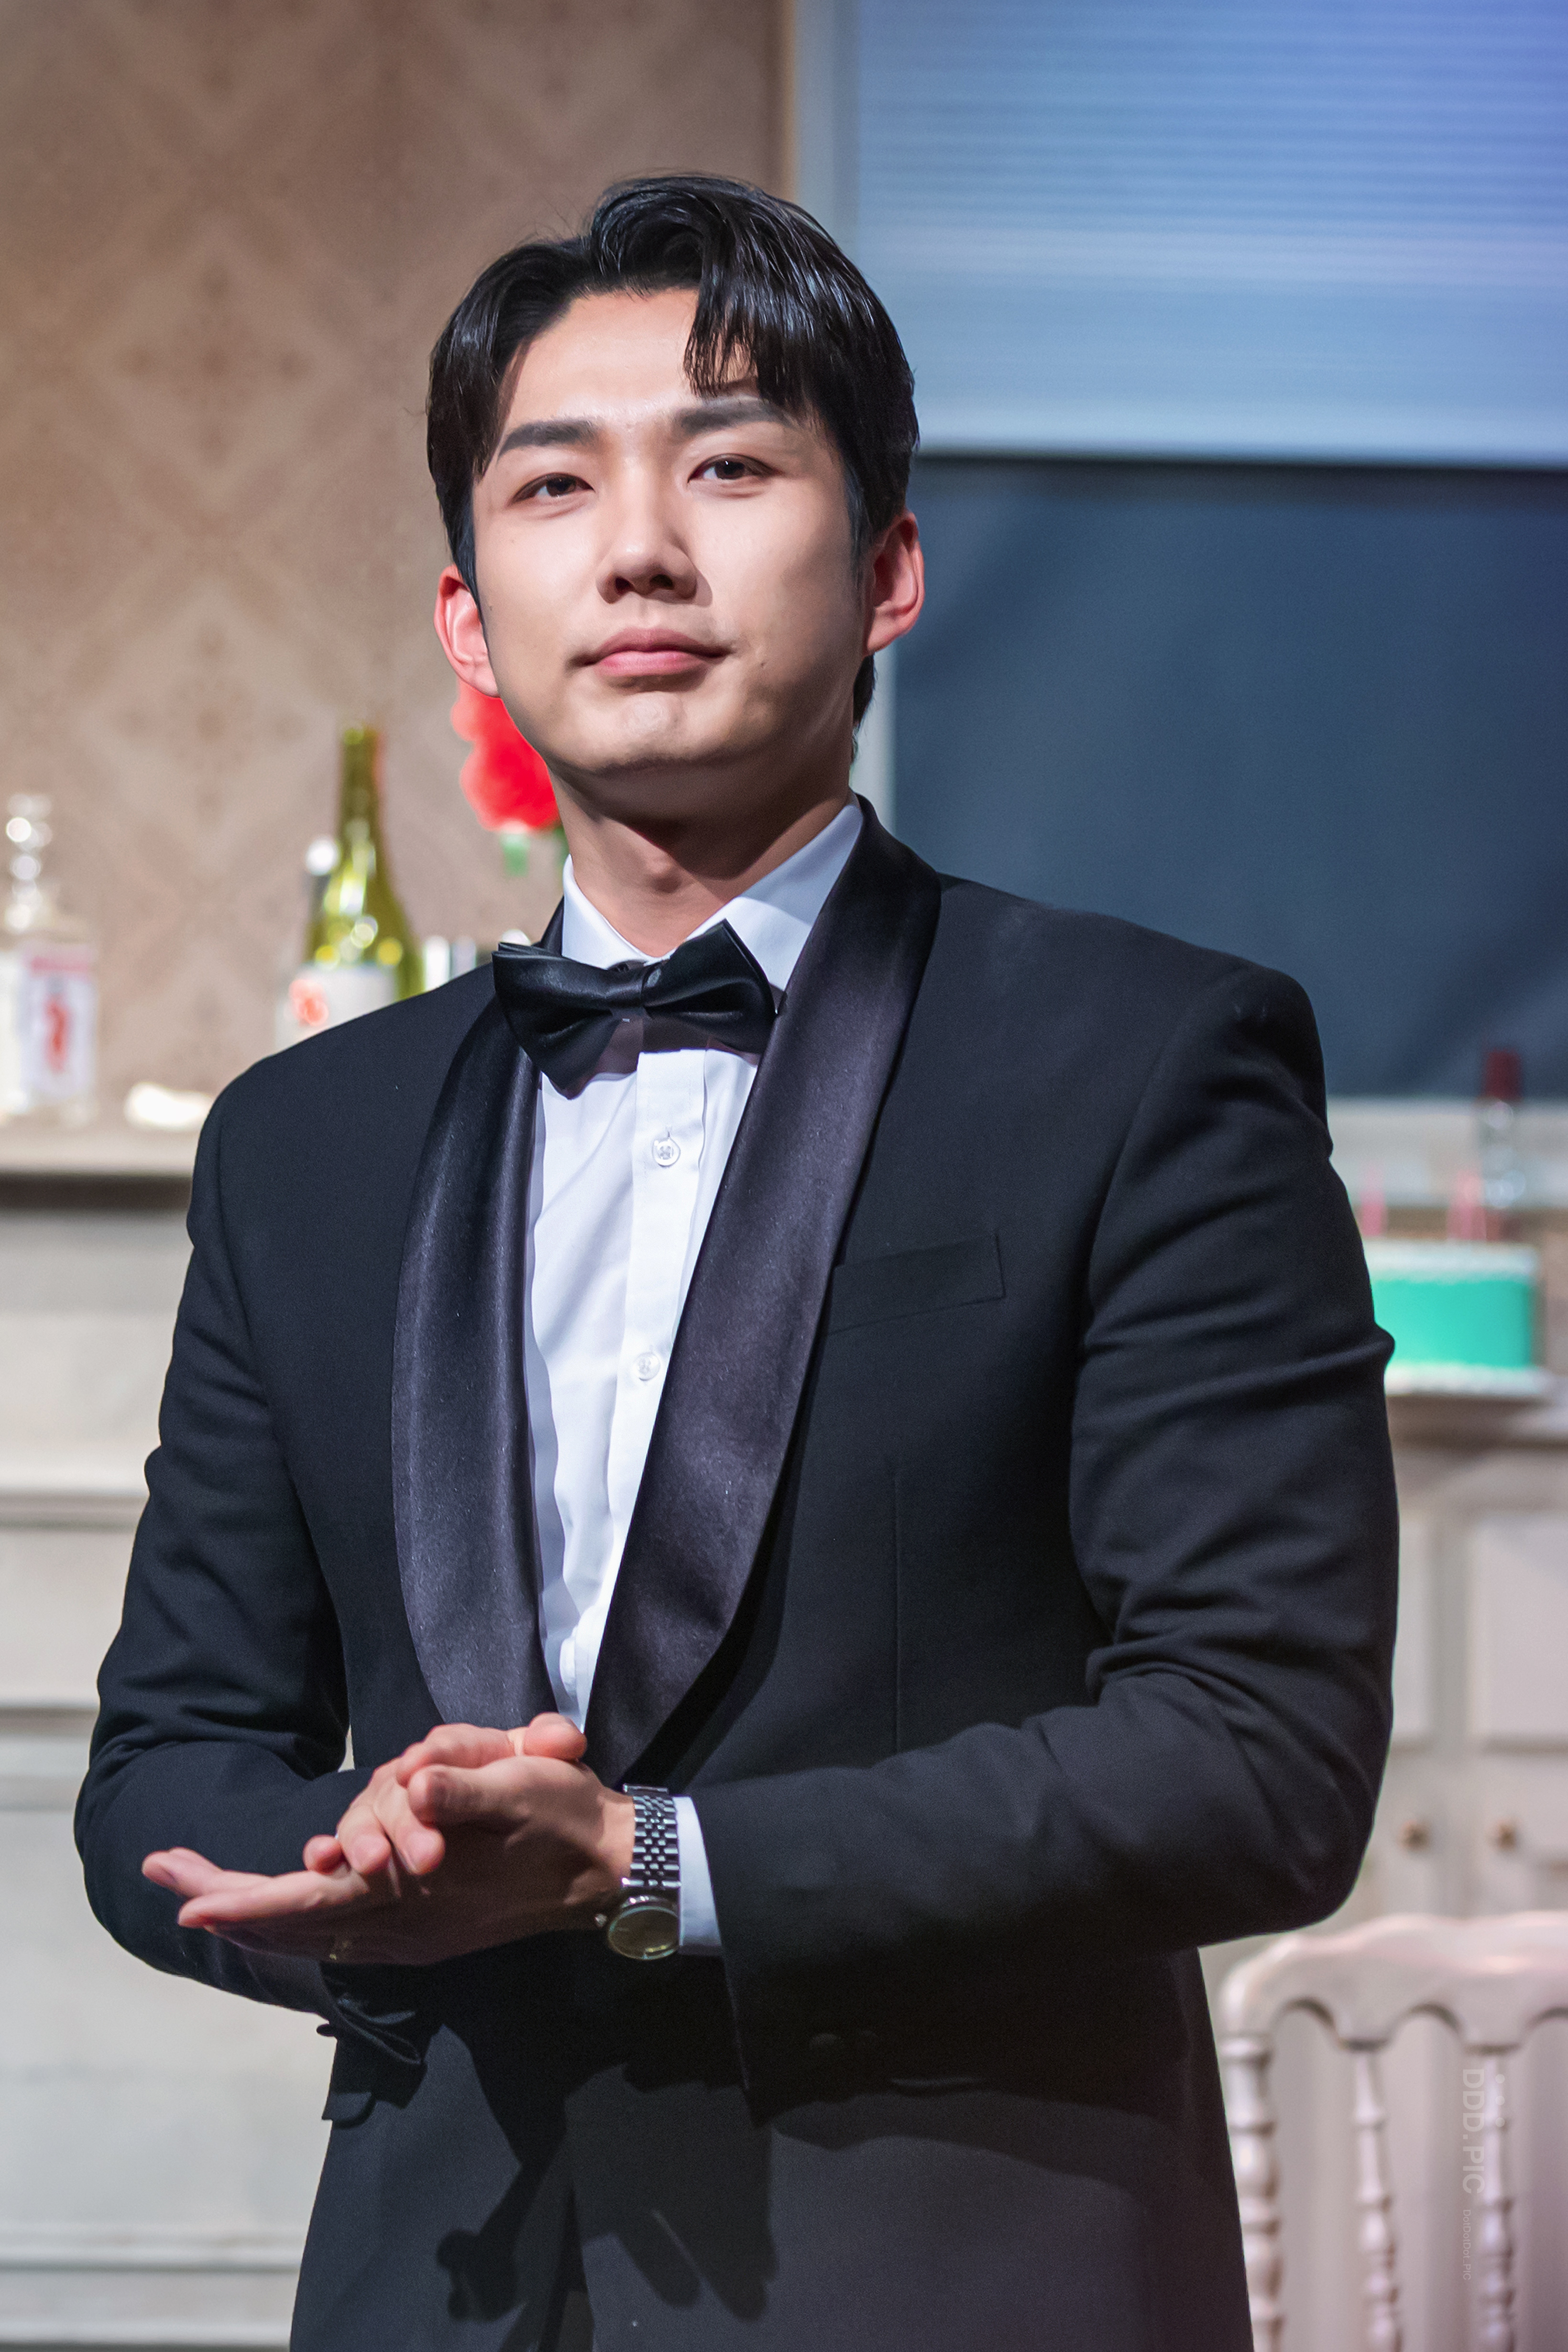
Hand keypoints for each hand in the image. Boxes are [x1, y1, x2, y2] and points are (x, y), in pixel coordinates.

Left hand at [141, 1714, 636, 1965]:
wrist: (610, 1871)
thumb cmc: (563, 1820)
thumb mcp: (522, 1787)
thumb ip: (466, 1787)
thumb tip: (415, 1784)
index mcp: (417, 1895)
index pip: (312, 1903)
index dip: (247, 1903)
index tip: (186, 1905)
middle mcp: (403, 1927)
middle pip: (295, 1922)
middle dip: (226, 1902)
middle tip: (163, 1876)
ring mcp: (411, 1936)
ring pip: (312, 1933)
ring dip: (254, 1913)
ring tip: (202, 1893)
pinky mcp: (423, 1933)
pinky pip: (339, 1937)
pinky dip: (295, 1924)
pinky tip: (277, 1912)